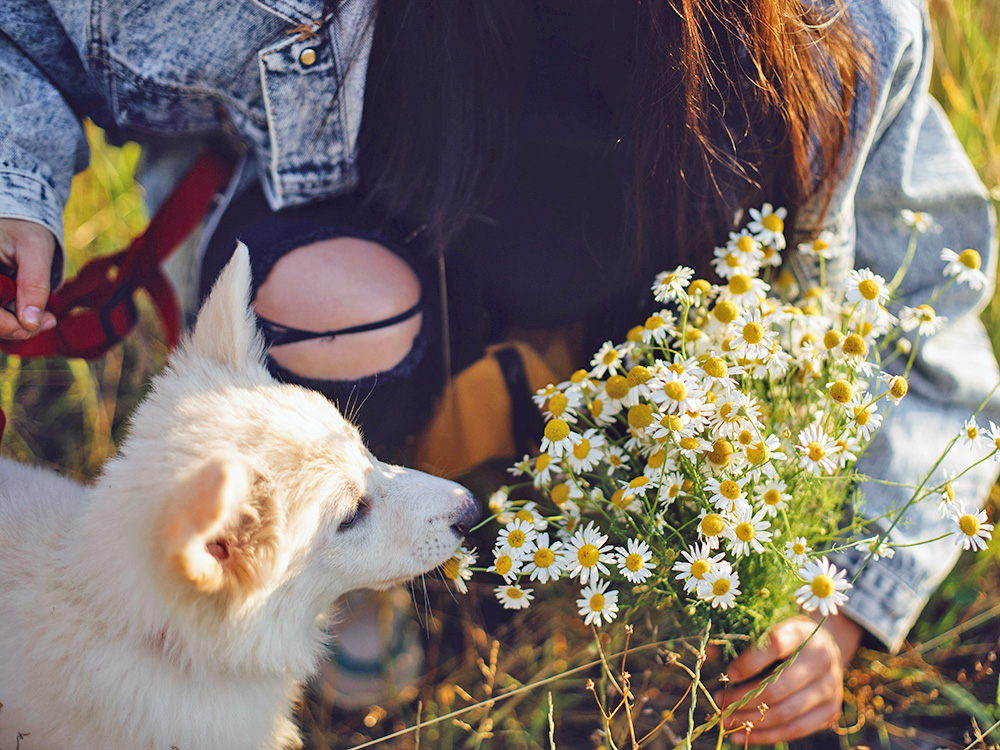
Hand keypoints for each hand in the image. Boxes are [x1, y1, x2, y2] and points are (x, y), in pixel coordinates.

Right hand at [0, 218, 57, 338]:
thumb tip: (30, 323)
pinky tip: (35, 314)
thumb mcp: (35, 249)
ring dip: (17, 326)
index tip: (32, 327)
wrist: (20, 222)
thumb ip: (34, 284)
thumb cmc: (26, 229)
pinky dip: (15, 320)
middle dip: (15, 328)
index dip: (4, 324)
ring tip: (47, 318)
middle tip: (48, 322)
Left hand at [715, 613, 862, 743]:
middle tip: (720, 702)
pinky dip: (767, 735)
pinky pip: (796, 729)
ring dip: (751, 720)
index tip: (728, 674)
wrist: (825, 647)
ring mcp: (829, 686)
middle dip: (743, 699)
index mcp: (800, 632)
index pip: (775, 645)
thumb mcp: (766, 628)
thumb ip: (738, 640)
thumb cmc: (785, 638)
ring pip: (785, 712)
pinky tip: (743, 734)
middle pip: (777, 687)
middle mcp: (820, 658)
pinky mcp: (830, 710)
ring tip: (727, 720)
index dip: (749, 662)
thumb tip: (709, 653)